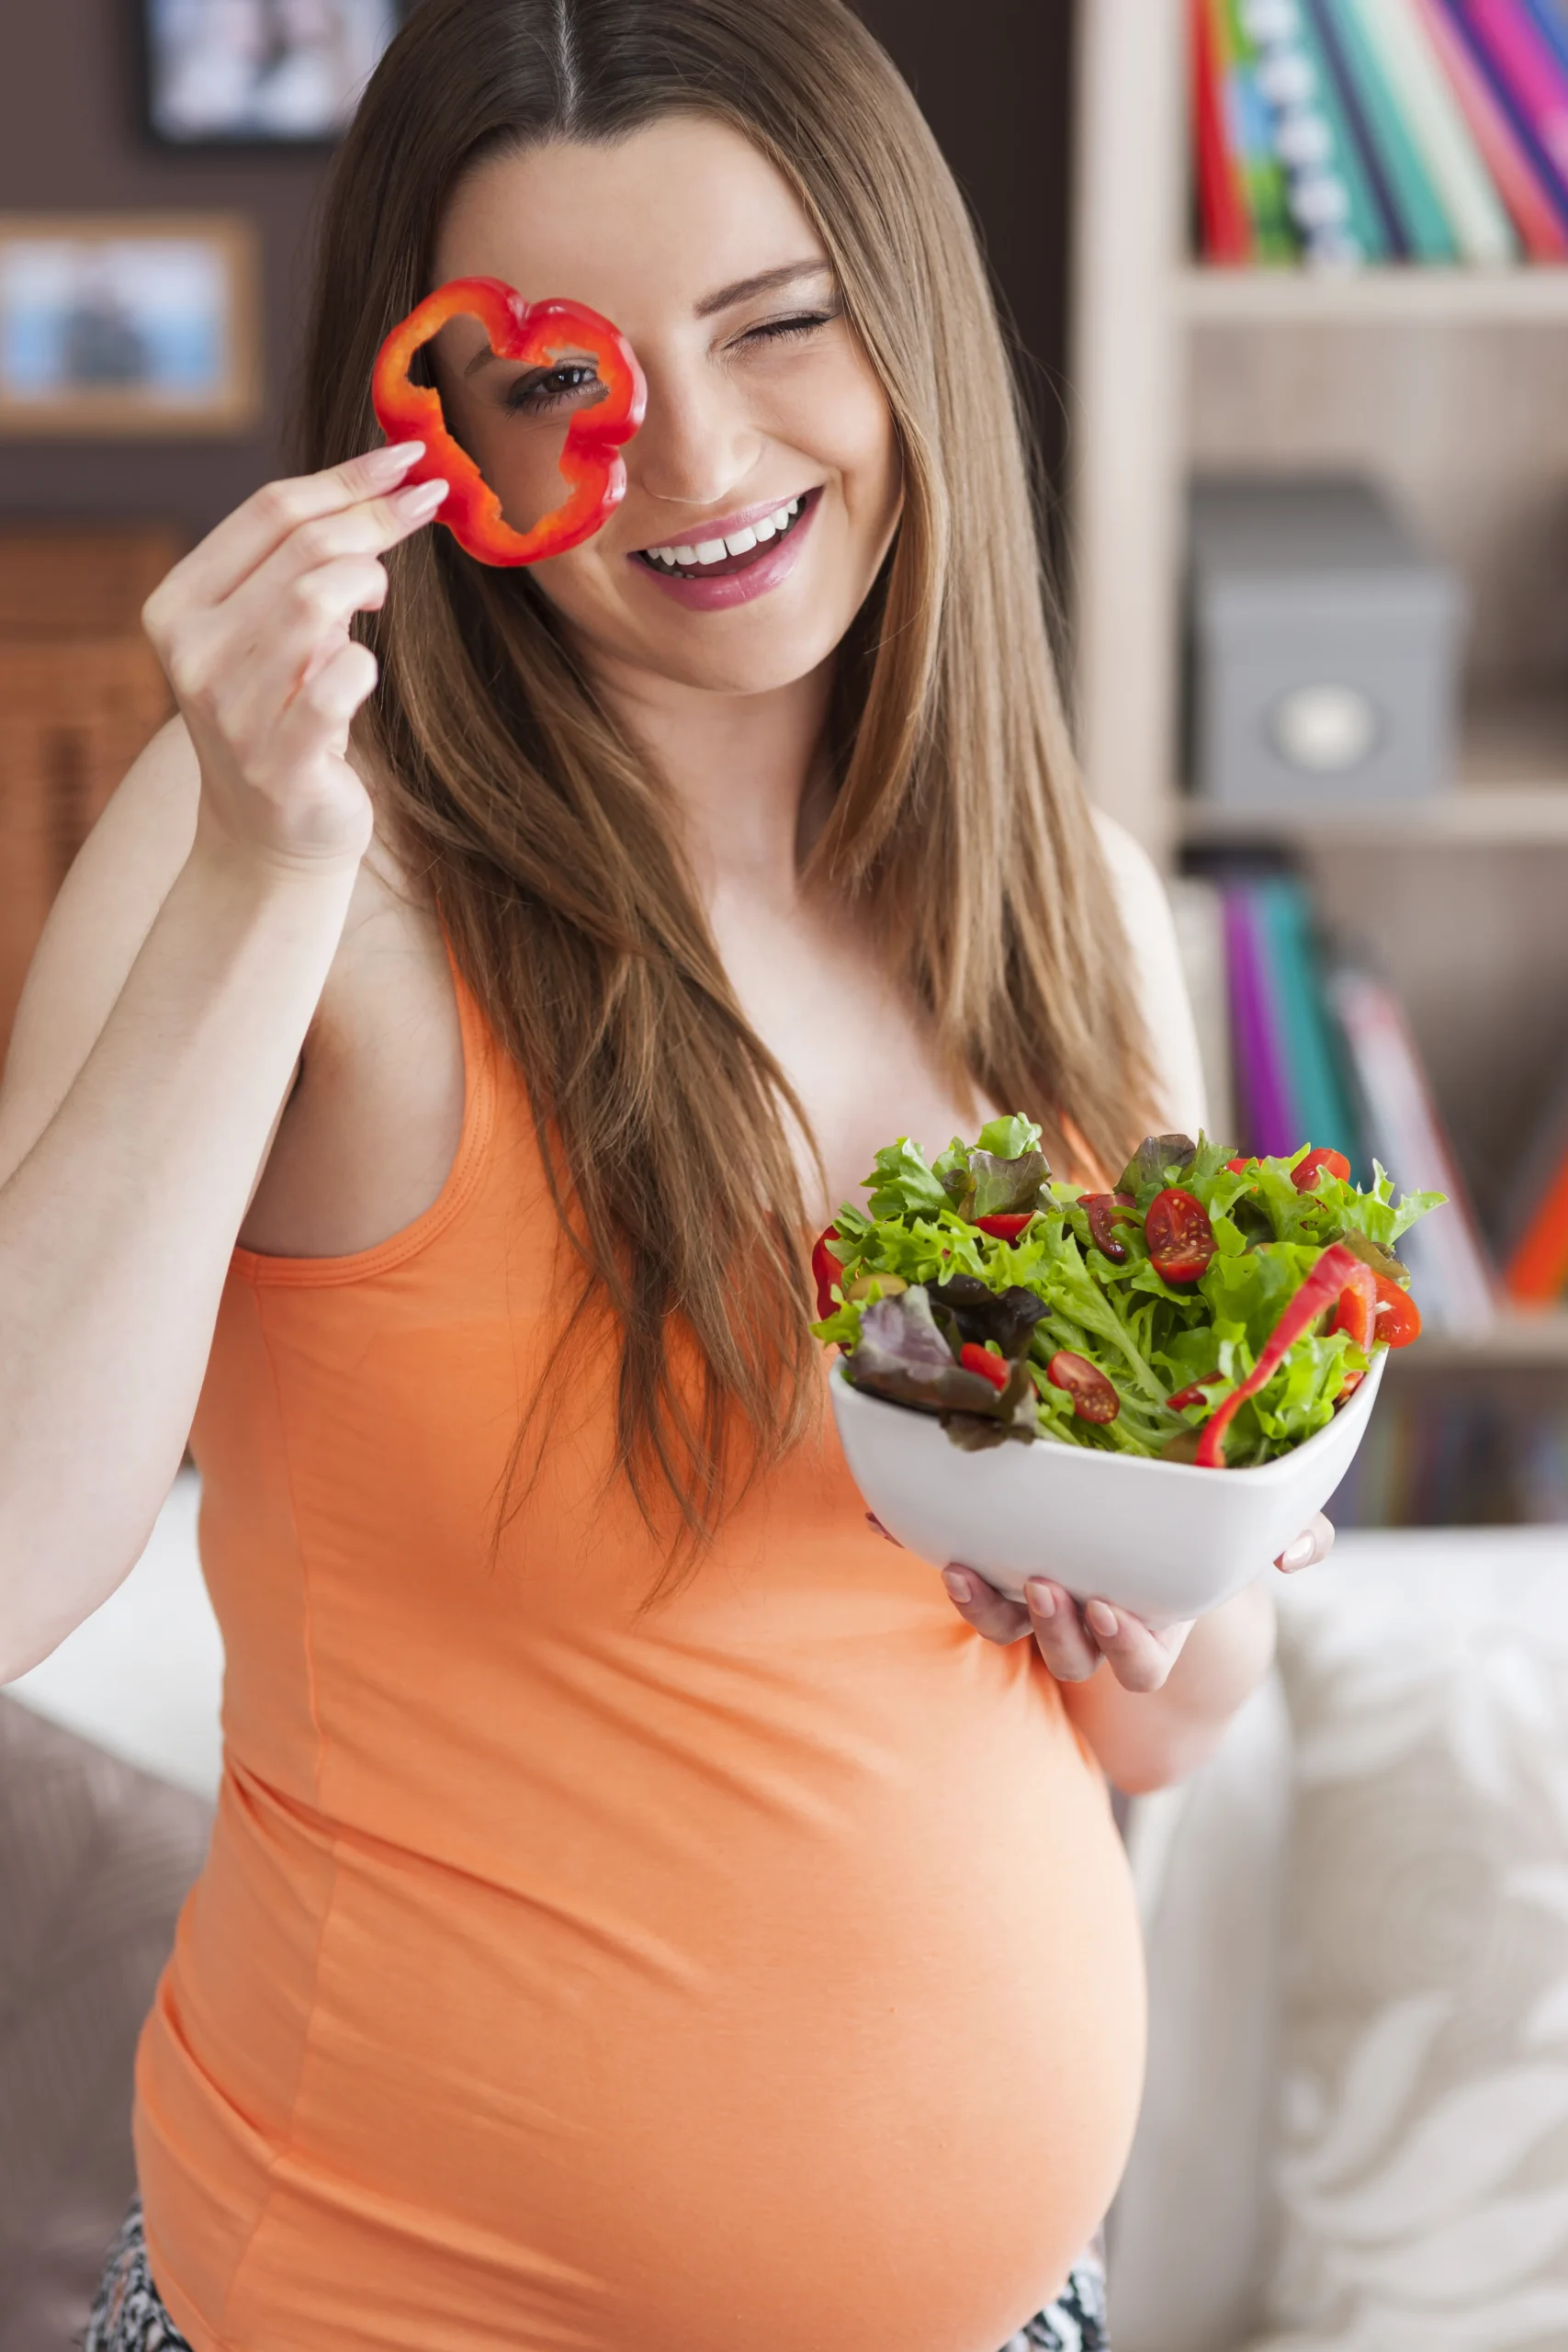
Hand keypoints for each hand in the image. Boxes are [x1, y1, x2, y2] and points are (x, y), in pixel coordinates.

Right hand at [140, 441, 448, 874]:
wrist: (267, 836)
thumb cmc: (284, 715)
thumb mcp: (272, 633)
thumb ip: (298, 566)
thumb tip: (384, 486)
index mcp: (177, 605)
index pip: (268, 513)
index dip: (346, 478)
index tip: (408, 457)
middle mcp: (191, 652)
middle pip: (299, 550)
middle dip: (375, 519)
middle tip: (427, 505)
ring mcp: (230, 709)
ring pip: (315, 601)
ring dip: (365, 586)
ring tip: (374, 603)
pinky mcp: (277, 761)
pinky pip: (341, 680)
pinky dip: (366, 665)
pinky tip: (360, 676)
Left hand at [935, 1512, 1334, 1694]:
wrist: (1158, 1535)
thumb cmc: (1211, 1540)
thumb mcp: (1255, 1533)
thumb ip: (1293, 1533)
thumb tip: (1294, 1553)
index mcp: (1156, 1623)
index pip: (1140, 1662)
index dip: (1125, 1646)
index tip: (1110, 1606)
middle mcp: (1094, 1626)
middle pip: (1069, 1655)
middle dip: (1055, 1628)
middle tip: (1047, 1586)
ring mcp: (1041, 1605)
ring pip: (1007, 1629)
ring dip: (984, 1605)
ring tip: (965, 1570)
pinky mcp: (995, 1571)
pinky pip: (959, 1571)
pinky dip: (920, 1546)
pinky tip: (885, 1519)